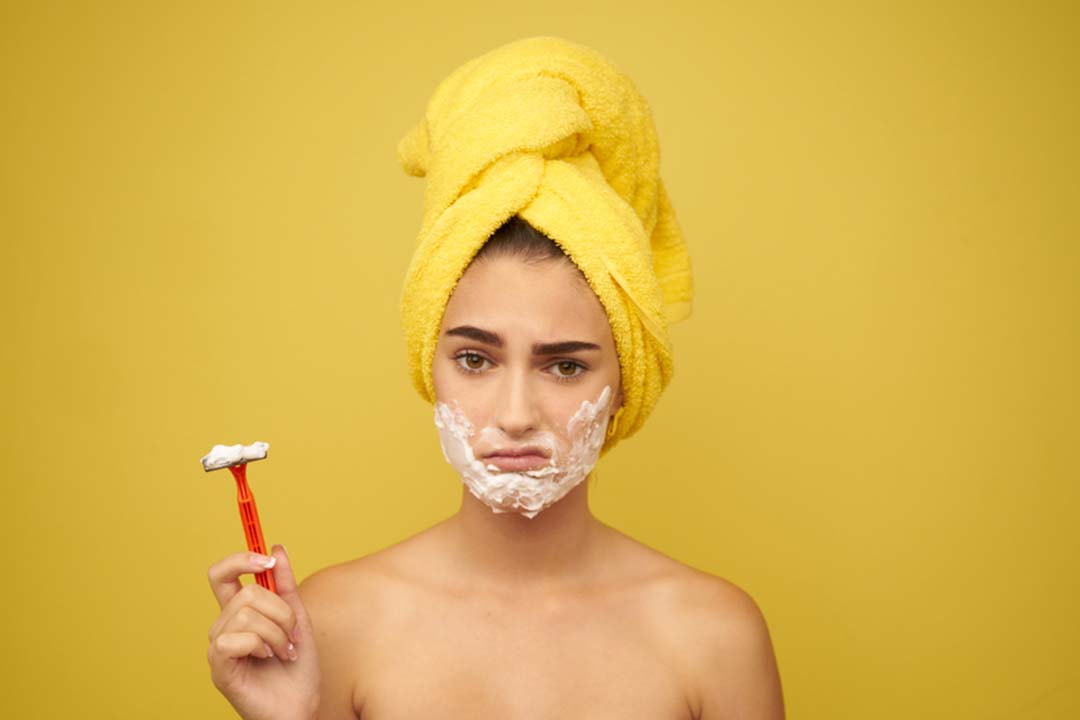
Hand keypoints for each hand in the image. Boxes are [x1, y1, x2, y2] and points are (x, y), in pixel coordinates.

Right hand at [206, 544, 320, 719]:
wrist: (300, 706)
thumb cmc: (296, 669)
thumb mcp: (298, 618)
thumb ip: (285, 585)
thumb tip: (277, 549)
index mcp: (239, 613)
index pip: (222, 575)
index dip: (240, 559)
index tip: (267, 560)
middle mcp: (223, 627)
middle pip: (247, 592)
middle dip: (281, 611)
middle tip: (292, 634)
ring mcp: (218, 647)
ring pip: (247, 613)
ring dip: (278, 633)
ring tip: (284, 651)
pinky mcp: (219, 667)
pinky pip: (236, 638)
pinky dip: (262, 645)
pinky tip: (268, 659)